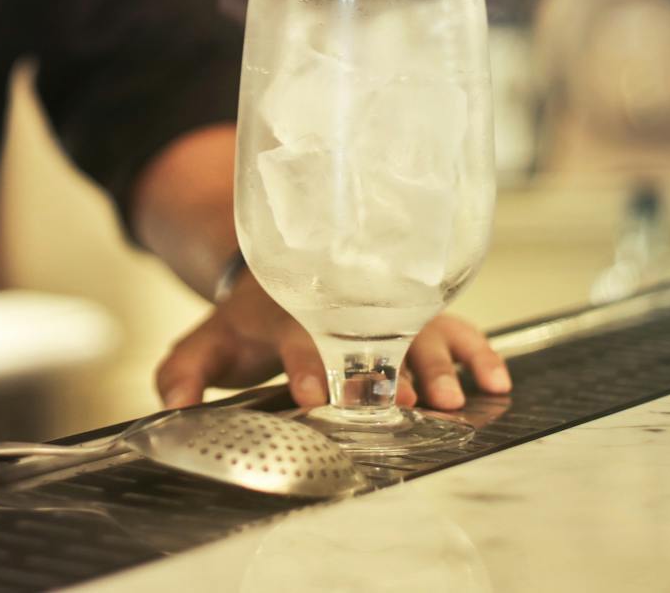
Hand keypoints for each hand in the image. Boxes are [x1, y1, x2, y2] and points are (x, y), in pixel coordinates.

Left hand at [153, 272, 510, 411]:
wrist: (283, 267)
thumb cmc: (249, 317)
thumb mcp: (208, 341)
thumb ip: (184, 371)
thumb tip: (173, 401)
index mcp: (289, 311)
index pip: (298, 338)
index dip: (306, 366)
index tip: (316, 394)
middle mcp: (345, 308)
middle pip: (370, 339)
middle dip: (385, 371)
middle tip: (402, 401)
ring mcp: (386, 310)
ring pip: (418, 333)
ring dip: (436, 366)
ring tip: (451, 399)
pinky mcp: (417, 314)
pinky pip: (456, 328)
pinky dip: (479, 352)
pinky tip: (496, 380)